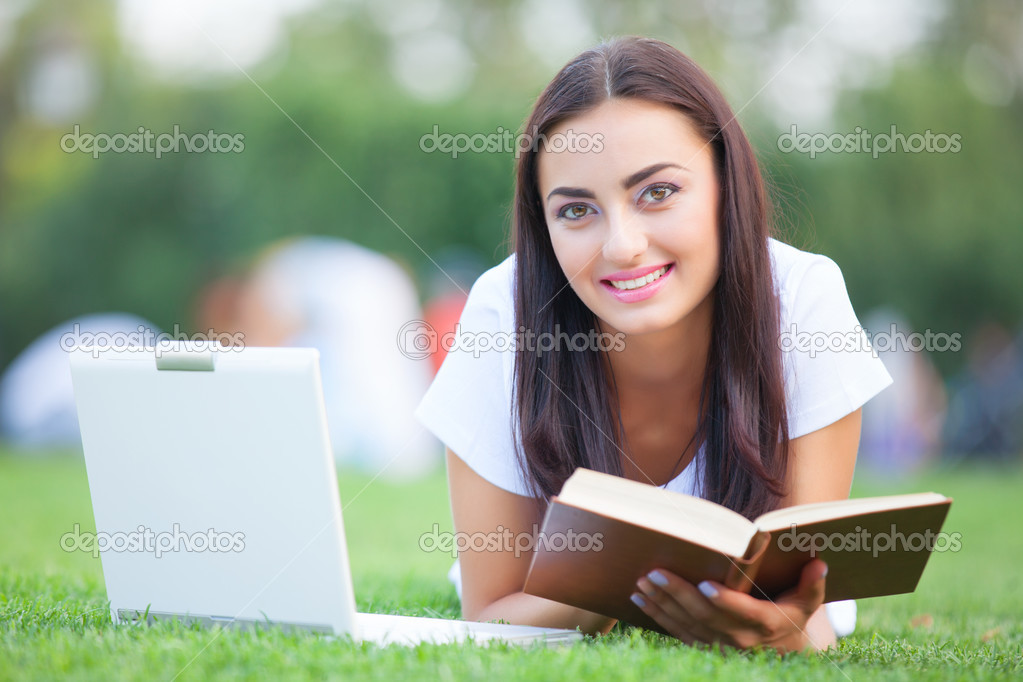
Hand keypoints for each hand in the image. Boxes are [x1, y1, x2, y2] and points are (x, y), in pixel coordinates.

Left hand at [630, 559, 833, 651]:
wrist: (782, 654)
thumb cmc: (792, 617)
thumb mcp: (807, 604)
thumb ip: (812, 585)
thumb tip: (819, 563)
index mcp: (764, 624)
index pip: (742, 612)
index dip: (724, 601)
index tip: (705, 585)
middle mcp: (738, 638)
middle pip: (703, 616)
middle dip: (678, 594)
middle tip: (655, 572)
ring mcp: (718, 645)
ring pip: (685, 624)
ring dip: (661, 603)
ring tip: (641, 581)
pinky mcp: (703, 646)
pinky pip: (676, 632)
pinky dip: (657, 615)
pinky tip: (639, 598)